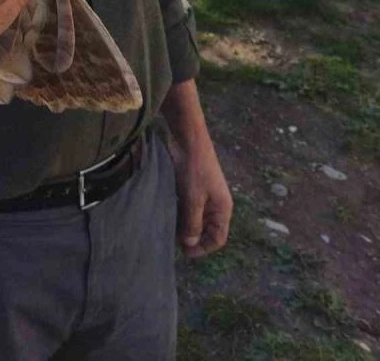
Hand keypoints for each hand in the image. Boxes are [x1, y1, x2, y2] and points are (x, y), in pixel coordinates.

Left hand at [170, 135, 232, 257]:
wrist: (187, 138)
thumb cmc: (194, 168)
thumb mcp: (193, 198)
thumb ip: (192, 222)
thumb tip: (189, 243)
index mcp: (222, 208)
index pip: (218, 238)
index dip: (202, 248)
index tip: (184, 251)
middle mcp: (214, 204)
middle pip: (205, 230)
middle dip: (191, 237)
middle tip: (171, 239)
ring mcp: (203, 195)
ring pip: (194, 218)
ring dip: (182, 224)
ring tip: (166, 227)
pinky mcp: (191, 186)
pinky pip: (186, 206)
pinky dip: (178, 211)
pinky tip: (166, 212)